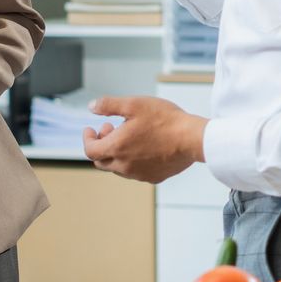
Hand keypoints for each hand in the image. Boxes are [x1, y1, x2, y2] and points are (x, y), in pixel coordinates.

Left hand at [81, 95, 205, 184]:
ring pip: (118, 168)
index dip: (88, 139)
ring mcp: (139, 174)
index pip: (90, 150)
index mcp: (117, 148)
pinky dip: (132, 161)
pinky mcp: (153, 177)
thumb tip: (91, 107)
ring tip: (129, 136)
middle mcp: (125, 165)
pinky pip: (136, 172)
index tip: (91, 130)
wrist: (192, 139)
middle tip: (111, 129)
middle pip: (102, 161)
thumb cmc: (165, 120)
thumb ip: (109, 105)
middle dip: (101, 145)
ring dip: (117, 153)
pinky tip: (144, 147)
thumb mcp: (134, 104)